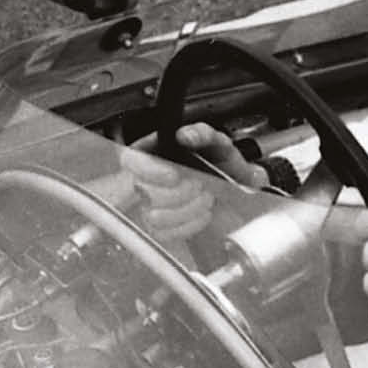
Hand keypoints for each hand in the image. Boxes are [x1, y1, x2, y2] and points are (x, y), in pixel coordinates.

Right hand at [119, 123, 261, 241]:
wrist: (236, 186)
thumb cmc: (220, 161)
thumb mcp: (216, 142)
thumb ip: (202, 134)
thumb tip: (186, 135)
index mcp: (152, 153)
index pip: (131, 160)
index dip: (149, 170)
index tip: (174, 176)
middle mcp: (146, 179)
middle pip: (142, 192)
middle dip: (178, 192)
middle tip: (200, 185)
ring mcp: (150, 205)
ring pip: (154, 217)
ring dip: (188, 209)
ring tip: (207, 198)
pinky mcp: (160, 227)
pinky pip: (165, 234)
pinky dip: (190, 225)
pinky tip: (203, 213)